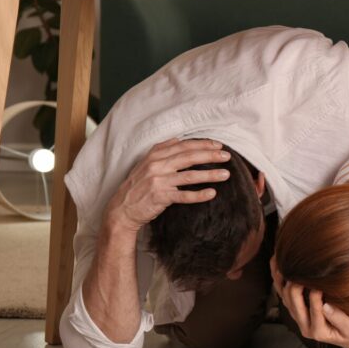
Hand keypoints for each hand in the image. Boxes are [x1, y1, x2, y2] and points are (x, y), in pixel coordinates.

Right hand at [104, 138, 231, 232]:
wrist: (121, 208)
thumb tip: (177, 139)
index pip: (183, 146)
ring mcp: (159, 181)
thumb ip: (161, 150)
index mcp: (155, 155)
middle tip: (227, 157)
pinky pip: (183, 195)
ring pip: (189, 176)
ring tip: (226, 174)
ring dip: (210, 175)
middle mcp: (157, 165)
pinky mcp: (160, 197)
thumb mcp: (145, 163)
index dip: (202, 144)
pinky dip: (198, 195)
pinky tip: (212, 193)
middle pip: (189, 157)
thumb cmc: (137, 185)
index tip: (218, 146)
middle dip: (210, 156)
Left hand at [272, 258, 348, 347]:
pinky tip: (276, 264)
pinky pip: (283, 294)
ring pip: (284, 297)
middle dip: (296, 285)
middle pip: (293, 303)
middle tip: (303, 269)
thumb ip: (340, 319)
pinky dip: (279, 279)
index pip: (314, 310)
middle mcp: (304, 325)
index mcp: (317, 331)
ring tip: (284, 261)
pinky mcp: (295, 310)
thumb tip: (326, 306)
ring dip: (283, 280)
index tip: (321, 282)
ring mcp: (298, 318)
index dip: (316, 296)